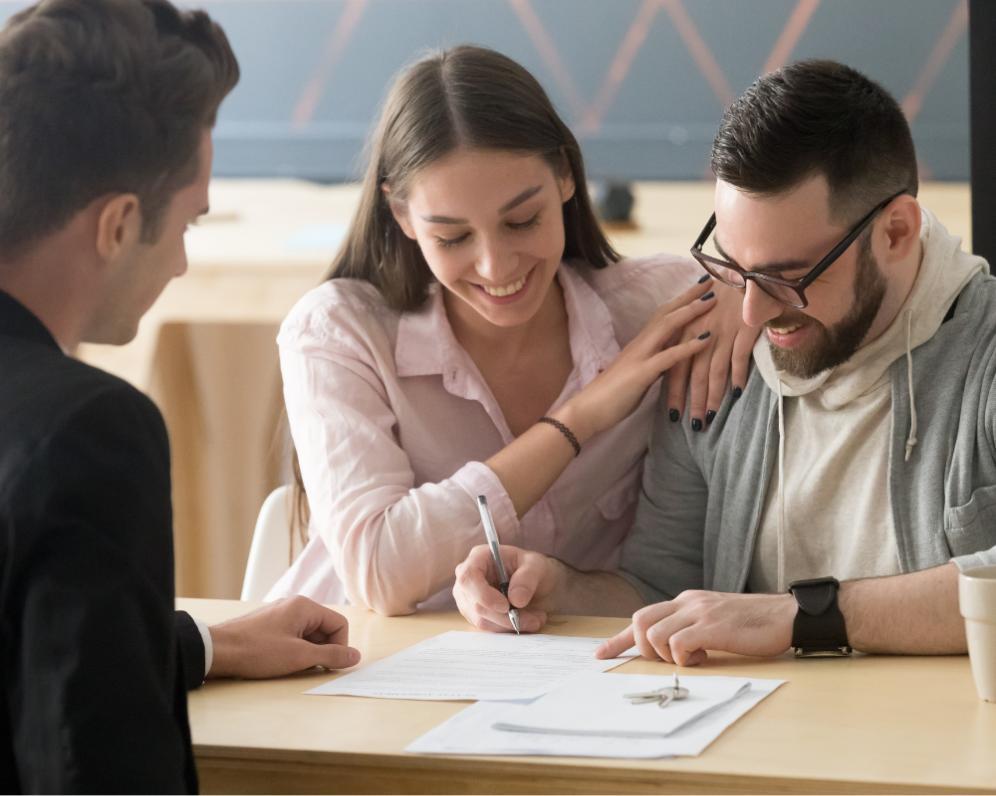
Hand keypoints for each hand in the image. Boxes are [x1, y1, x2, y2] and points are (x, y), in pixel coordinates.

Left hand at [207, 596, 360, 678]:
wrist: (217, 650)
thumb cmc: (258, 651)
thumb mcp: (299, 657)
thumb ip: (331, 655)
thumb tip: (356, 656)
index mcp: (305, 607)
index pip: (339, 624)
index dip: (340, 647)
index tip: (328, 665)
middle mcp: (294, 606)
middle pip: (324, 629)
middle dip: (322, 651)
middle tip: (308, 668)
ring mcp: (280, 615)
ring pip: (308, 635)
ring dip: (307, 653)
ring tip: (292, 666)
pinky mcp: (269, 626)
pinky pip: (293, 636)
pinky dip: (294, 651)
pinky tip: (280, 663)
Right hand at [453, 543, 560, 632]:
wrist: (536, 583)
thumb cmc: (532, 568)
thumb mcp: (537, 566)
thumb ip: (527, 579)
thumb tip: (516, 600)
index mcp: (479, 558)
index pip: (468, 578)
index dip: (483, 595)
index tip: (506, 606)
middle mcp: (468, 579)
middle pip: (476, 604)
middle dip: (506, 616)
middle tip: (534, 619)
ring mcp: (469, 599)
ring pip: (482, 621)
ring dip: (510, 625)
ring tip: (535, 619)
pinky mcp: (475, 615)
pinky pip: (488, 629)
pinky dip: (508, 629)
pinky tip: (526, 622)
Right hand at [561, 278, 717, 440]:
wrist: (587, 410)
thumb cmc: (610, 396)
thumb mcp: (638, 375)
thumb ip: (653, 364)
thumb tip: (669, 361)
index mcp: (640, 344)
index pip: (662, 315)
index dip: (681, 300)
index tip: (700, 288)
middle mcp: (640, 344)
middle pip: (667, 312)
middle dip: (689, 296)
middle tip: (712, 280)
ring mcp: (640, 356)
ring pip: (667, 326)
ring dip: (691, 311)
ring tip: (712, 300)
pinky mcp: (642, 373)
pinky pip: (669, 356)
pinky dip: (689, 346)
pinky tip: (707, 339)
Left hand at [595, 590, 795, 665]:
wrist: (786, 615)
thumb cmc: (753, 624)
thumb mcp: (714, 621)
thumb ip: (691, 628)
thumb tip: (671, 649)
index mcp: (685, 601)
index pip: (642, 616)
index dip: (618, 639)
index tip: (600, 654)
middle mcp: (687, 602)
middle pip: (639, 621)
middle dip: (643, 648)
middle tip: (668, 660)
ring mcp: (699, 613)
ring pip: (654, 634)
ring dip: (666, 655)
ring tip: (693, 658)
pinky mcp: (713, 627)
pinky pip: (679, 644)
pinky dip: (683, 658)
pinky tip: (703, 658)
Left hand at [666, 279, 757, 428]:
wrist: (744, 271)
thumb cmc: (722, 296)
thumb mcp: (699, 316)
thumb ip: (691, 340)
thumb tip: (685, 365)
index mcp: (686, 331)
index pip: (676, 367)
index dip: (674, 392)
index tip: (673, 414)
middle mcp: (701, 334)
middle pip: (694, 374)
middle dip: (693, 402)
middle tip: (693, 426)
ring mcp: (722, 332)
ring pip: (714, 371)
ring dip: (713, 396)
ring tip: (711, 417)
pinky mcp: (743, 329)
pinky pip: (739, 357)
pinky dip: (738, 376)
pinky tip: (736, 394)